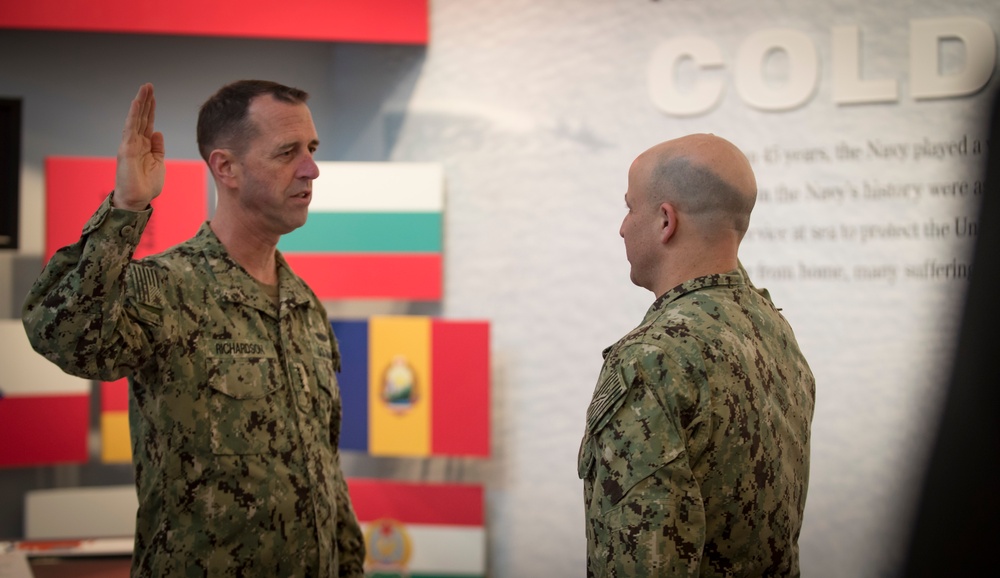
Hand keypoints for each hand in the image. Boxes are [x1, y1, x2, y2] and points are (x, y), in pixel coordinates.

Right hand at [113, 83, 164, 210]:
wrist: (138, 199)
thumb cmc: (147, 184)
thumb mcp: (158, 163)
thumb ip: (158, 147)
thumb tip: (158, 132)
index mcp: (144, 145)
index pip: (148, 123)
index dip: (151, 109)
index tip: (153, 96)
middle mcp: (136, 142)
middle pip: (141, 117)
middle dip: (146, 101)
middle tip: (148, 85)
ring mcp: (130, 144)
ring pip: (135, 119)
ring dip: (140, 103)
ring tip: (144, 88)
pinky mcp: (126, 149)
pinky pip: (130, 129)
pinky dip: (133, 115)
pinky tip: (137, 103)